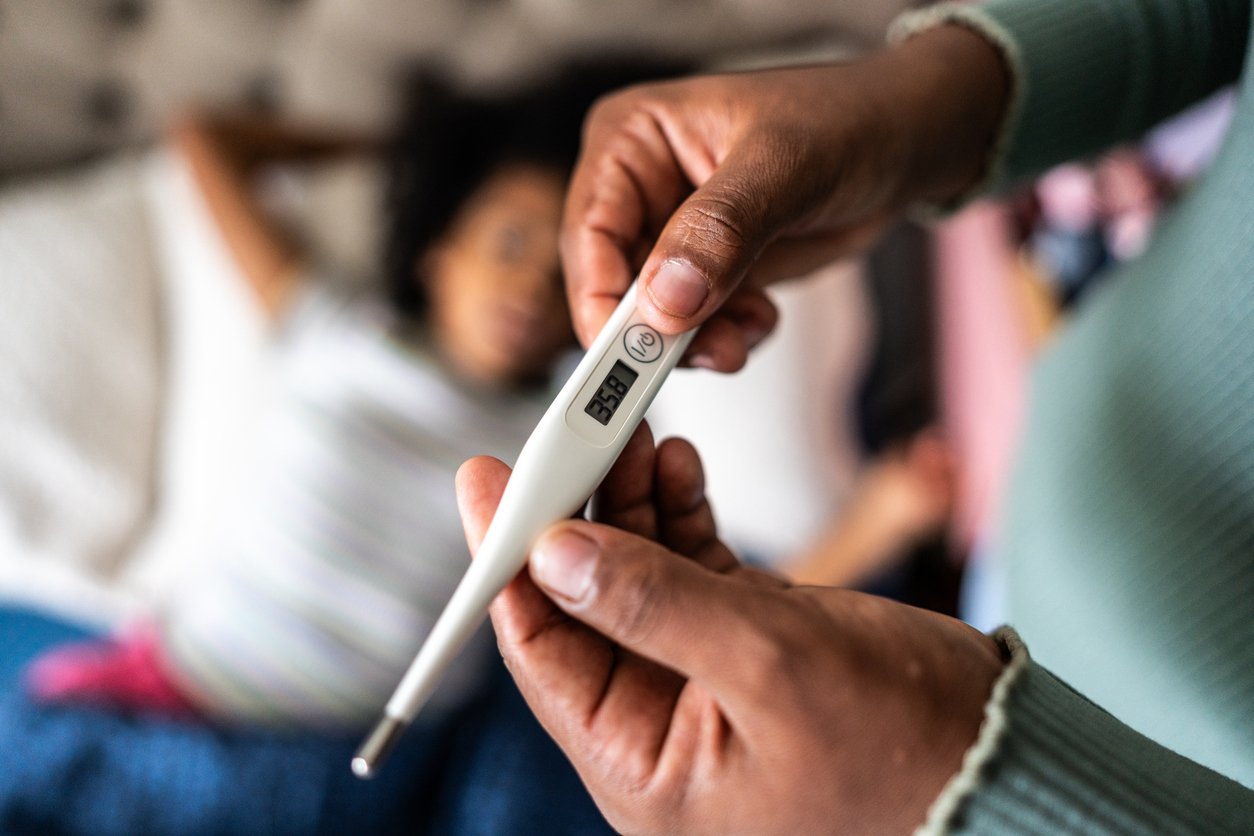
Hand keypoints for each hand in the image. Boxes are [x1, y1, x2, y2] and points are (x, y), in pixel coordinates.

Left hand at [456, 425, 1004, 833]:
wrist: (1004, 754)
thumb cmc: (903, 745)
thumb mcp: (768, 667)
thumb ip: (654, 605)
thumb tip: (552, 553)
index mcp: (645, 764)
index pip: (545, 653)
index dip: (508, 563)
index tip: (489, 481)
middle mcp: (660, 723)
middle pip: (584, 602)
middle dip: (574, 514)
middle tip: (567, 431)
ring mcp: (700, 677)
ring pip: (634, 573)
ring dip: (629, 501)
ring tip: (634, 432)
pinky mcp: (742, 640)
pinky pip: (687, 567)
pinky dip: (679, 513)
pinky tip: (675, 464)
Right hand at [561, 25, 1007, 370]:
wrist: (907, 143)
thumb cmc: (848, 120)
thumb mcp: (784, 166)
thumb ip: (721, 231)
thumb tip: (665, 300)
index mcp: (632, 139)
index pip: (590, 230)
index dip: (602, 297)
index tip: (630, 351)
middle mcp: (640, 188)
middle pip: (615, 283)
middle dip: (660, 329)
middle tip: (709, 350)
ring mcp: (672, 235)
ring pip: (654, 317)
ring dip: (699, 339)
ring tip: (748, 328)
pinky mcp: (706, 271)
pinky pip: (695, 327)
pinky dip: (726, 336)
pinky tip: (762, 314)